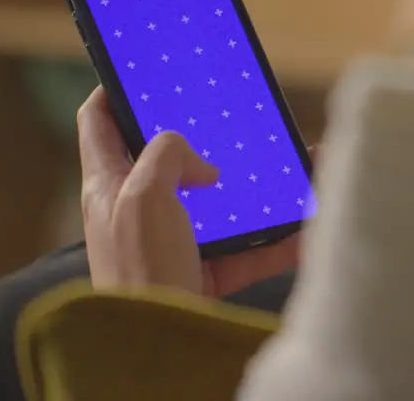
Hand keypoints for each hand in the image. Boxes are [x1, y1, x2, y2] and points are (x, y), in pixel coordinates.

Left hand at [78, 87, 305, 296]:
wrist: (163, 344)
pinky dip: (285, 232)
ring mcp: (176, 239)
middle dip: (211, 137)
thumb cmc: (138, 270)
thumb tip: (203, 163)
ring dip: (261, 184)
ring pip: (224, 200)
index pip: (100, 123)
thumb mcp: (142, 194)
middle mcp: (140, 209)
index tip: (146, 69)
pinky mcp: (209, 270)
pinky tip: (313, 214)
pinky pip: (254, 244)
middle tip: (237, 114)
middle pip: (173, 158)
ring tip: (295, 161)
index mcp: (110, 184)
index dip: (118, 90)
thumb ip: (168, 155)